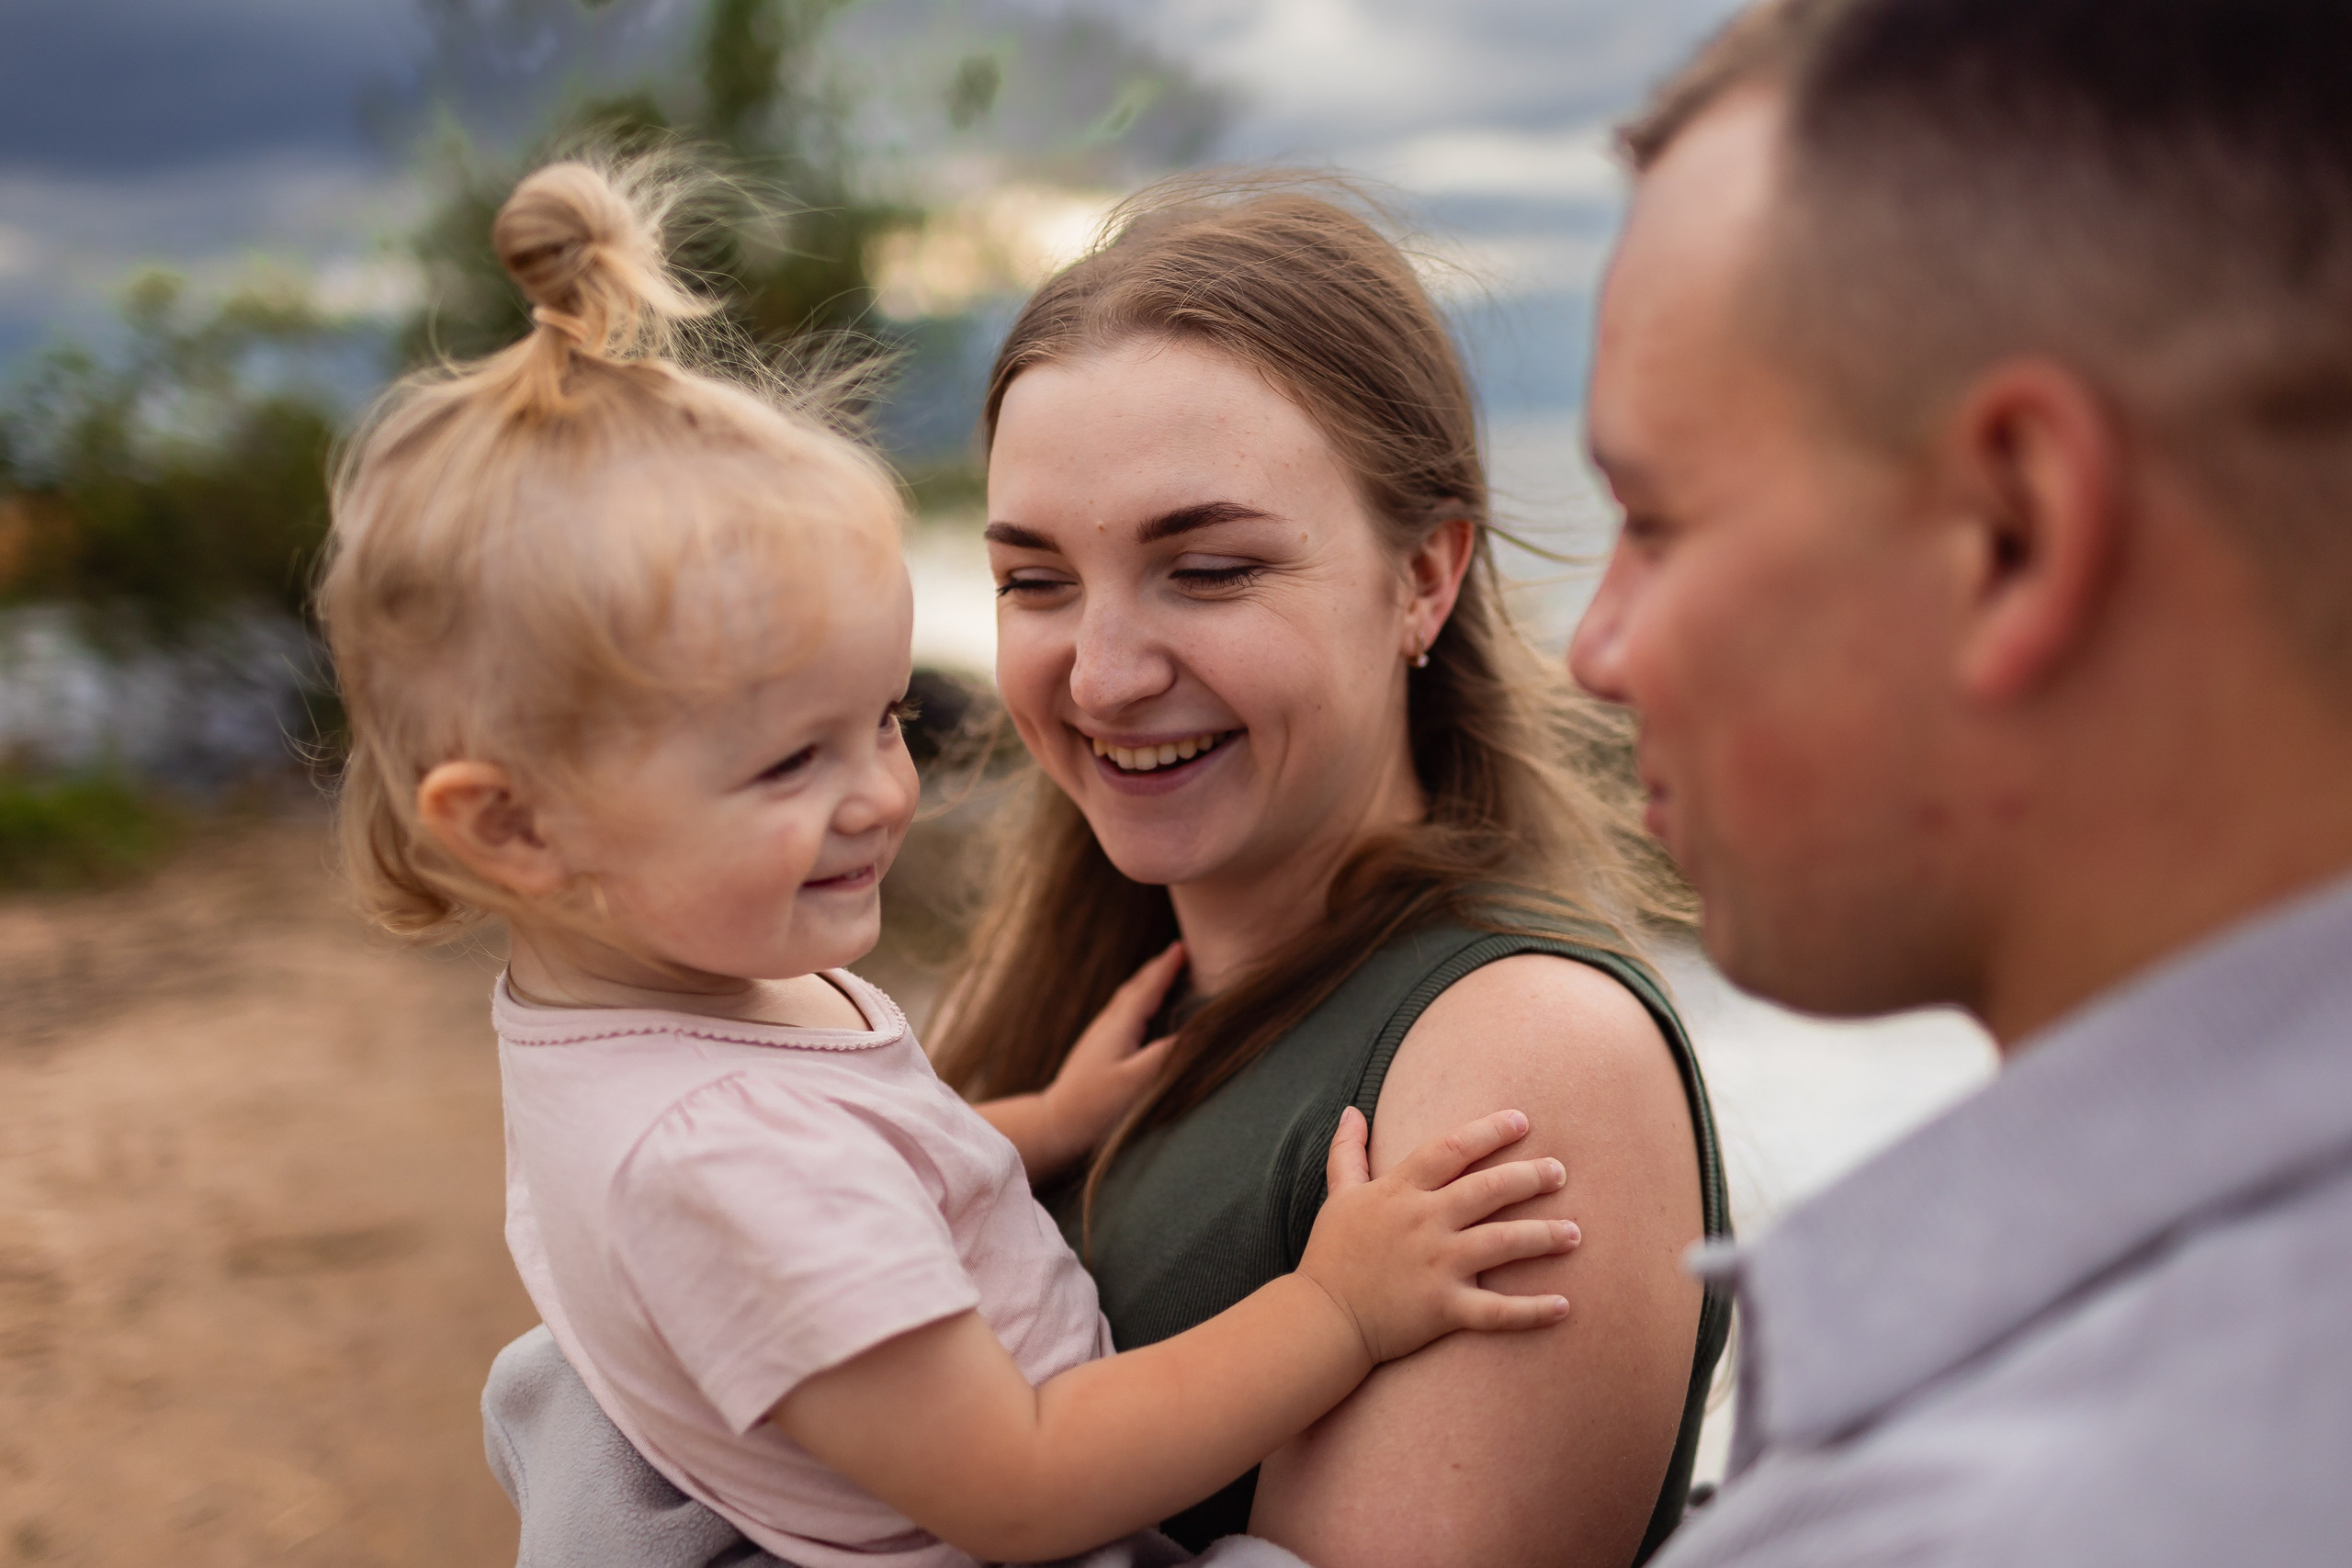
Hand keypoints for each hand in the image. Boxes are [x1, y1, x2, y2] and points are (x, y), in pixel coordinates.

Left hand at [1037, 941, 1184, 1163]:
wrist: (1055, 1123)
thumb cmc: (1096, 1106)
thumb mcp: (1136, 1082)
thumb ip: (1165, 1054)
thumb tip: (1195, 1031)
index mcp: (1120, 1025)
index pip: (1148, 987)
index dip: (1167, 967)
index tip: (1184, 945)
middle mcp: (1108, 1024)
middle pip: (1136, 987)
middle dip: (1158, 968)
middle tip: (1180, 952)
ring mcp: (1099, 1035)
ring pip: (1127, 999)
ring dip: (1147, 983)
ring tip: (1165, 974)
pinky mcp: (1096, 1049)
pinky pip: (1123, 1013)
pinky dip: (1138, 1002)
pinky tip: (1141, 1012)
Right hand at [1297, 1108, 1576, 1365]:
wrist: (1320, 1320)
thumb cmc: (1331, 1255)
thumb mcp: (1337, 1195)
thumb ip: (1347, 1151)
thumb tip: (1350, 1110)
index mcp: (1399, 1191)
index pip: (1451, 1149)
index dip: (1489, 1132)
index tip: (1522, 1121)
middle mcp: (1422, 1222)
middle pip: (1487, 1189)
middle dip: (1530, 1177)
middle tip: (1560, 1172)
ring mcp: (1435, 1266)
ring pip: (1502, 1243)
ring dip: (1544, 1236)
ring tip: (1575, 1233)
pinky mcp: (1443, 1309)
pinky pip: (1497, 1311)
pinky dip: (1532, 1311)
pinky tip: (1565, 1306)